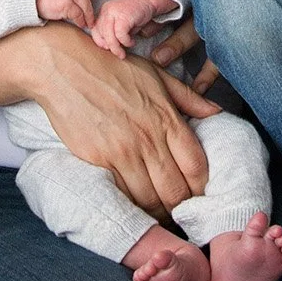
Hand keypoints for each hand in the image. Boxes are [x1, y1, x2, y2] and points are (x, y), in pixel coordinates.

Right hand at [36, 23, 220, 215]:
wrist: (65, 67)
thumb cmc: (111, 68)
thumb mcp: (155, 75)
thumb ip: (188, 97)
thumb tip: (217, 112)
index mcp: (166, 117)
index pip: (196, 165)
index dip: (203, 187)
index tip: (201, 194)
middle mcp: (147, 138)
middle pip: (177, 190)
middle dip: (183, 207)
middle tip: (183, 212)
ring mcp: (122, 151)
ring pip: (150, 199)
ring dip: (159, 211)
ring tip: (161, 213)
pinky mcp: (99, 160)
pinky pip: (123, 194)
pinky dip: (133, 205)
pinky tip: (137, 205)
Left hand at [91, 0, 154, 58]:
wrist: (147, 0)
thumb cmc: (135, 15)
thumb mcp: (120, 24)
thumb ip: (112, 32)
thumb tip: (108, 47)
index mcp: (103, 11)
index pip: (95, 29)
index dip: (100, 41)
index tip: (108, 48)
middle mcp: (106, 10)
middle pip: (102, 33)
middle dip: (110, 46)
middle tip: (119, 53)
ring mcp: (114, 12)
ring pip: (109, 36)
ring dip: (117, 47)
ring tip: (125, 51)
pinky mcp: (123, 16)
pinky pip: (120, 34)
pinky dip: (126, 41)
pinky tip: (132, 42)